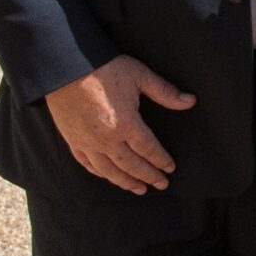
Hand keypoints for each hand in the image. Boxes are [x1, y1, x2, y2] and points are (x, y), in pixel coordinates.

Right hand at [44, 54, 195, 194]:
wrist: (65, 66)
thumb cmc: (104, 68)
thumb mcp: (139, 76)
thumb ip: (165, 92)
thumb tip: (190, 101)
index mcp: (126, 124)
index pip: (149, 149)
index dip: (161, 160)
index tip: (170, 168)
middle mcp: (106, 139)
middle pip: (131, 165)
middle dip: (148, 176)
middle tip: (161, 184)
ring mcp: (87, 141)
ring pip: (109, 170)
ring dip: (126, 182)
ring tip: (139, 189)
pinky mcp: (72, 139)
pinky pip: (87, 163)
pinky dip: (100, 173)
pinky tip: (109, 176)